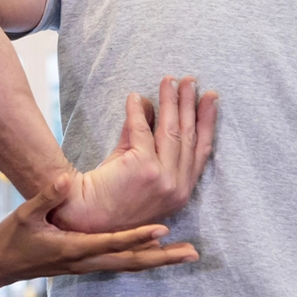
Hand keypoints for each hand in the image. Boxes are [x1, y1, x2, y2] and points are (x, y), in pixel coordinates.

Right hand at [0, 174, 199, 283]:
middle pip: (132, 262)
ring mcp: (89, 266)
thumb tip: (65, 179)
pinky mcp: (89, 265)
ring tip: (187, 255)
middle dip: (163, 258)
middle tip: (192, 254)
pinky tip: (160, 253)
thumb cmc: (12, 238)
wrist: (0, 266)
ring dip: (160, 260)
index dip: (137, 237)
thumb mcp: (25, 214)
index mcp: (73, 249)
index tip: (163, 230)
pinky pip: (123, 263)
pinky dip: (144, 258)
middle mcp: (86, 261)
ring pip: (131, 265)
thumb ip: (46, 197)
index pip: (111, 242)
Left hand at [51, 76, 219, 233]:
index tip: (210, 99)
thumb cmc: (112, 193)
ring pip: (171, 130)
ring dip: (170, 101)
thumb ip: (145, 137)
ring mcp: (163, 178)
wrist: (86, 216)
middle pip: (188, 135)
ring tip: (169, 80)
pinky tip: (134, 97)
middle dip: (190, 104)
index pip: (201, 149)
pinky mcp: (144, 168)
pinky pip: (142, 130)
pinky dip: (138, 111)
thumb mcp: (137, 166)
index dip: (208, 121)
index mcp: (182, 190)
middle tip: (190, 80)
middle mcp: (177, 186)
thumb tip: (148, 103)